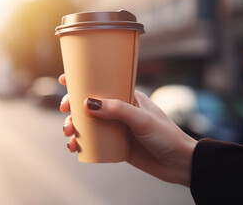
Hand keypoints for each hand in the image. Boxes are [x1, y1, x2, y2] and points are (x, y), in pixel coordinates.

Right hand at [59, 74, 196, 186]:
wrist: (178, 163)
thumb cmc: (166, 135)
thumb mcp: (142, 119)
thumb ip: (117, 110)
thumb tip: (88, 103)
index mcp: (127, 96)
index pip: (102, 83)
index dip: (82, 80)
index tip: (64, 79)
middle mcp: (119, 110)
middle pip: (88, 104)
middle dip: (72, 106)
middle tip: (65, 111)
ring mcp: (115, 128)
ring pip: (87, 123)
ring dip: (73, 126)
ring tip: (69, 134)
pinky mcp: (115, 145)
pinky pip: (92, 142)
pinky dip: (80, 143)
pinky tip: (74, 147)